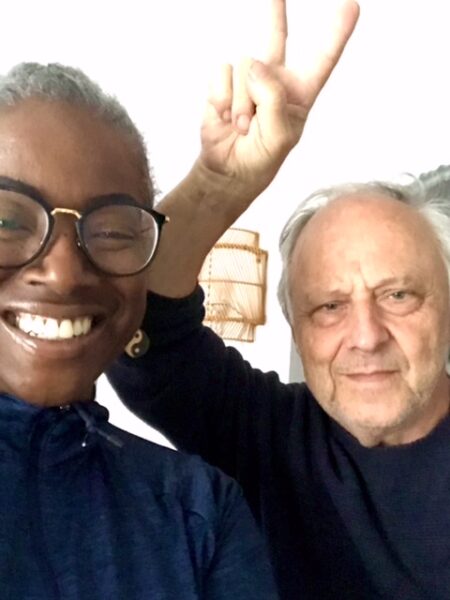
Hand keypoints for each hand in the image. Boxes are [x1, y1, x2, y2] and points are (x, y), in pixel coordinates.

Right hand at [200, 0, 359, 197]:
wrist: (228, 170)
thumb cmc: (261, 158)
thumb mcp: (280, 136)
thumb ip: (274, 99)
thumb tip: (254, 65)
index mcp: (300, 94)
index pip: (322, 60)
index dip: (337, 33)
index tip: (352, 6)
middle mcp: (274, 80)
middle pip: (276, 35)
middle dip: (275, 11)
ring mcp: (248, 79)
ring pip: (245, 65)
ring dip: (241, 102)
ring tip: (243, 126)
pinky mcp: (224, 83)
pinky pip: (222, 73)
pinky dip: (222, 98)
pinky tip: (226, 117)